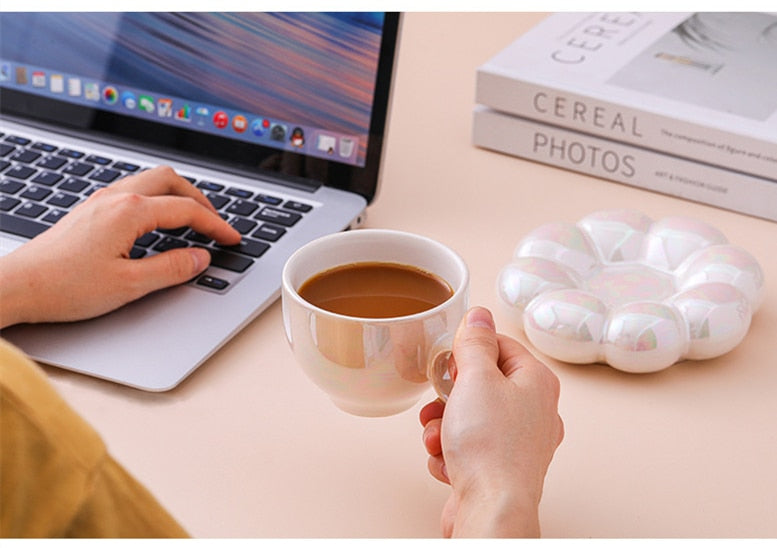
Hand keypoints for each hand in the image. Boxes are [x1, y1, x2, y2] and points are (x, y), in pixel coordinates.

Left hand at [0, 166, 240, 327]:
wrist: (17, 286)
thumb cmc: (64, 286)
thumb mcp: (129, 285)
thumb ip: (171, 269)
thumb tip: (200, 258)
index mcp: (130, 211)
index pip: (187, 210)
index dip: (216, 225)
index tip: (232, 239)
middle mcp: (115, 198)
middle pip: (171, 180)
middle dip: (201, 198)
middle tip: (216, 222)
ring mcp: (100, 201)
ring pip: (150, 180)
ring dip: (178, 194)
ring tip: (193, 218)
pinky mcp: (90, 211)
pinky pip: (133, 190)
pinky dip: (157, 199)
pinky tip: (157, 221)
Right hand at [419, 307, 563, 536]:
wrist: (491, 510)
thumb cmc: (490, 447)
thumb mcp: (476, 379)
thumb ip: (475, 343)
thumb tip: (479, 315)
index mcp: (537, 382)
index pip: (501, 346)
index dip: (469, 352)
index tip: (451, 363)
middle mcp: (534, 412)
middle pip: (482, 385)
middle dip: (449, 397)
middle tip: (441, 403)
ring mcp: (519, 444)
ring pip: (470, 418)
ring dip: (443, 427)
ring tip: (437, 439)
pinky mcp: (500, 469)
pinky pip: (468, 448)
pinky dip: (450, 453)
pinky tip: (447, 463)